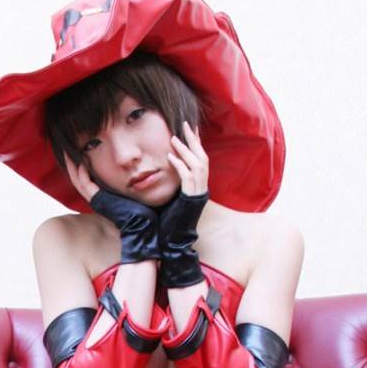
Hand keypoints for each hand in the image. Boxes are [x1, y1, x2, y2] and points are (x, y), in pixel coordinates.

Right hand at [63, 153, 159, 263]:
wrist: (141, 225)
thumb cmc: (140, 210)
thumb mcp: (129, 193)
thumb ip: (125, 184)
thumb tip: (132, 171)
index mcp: (102, 197)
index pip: (85, 180)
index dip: (79, 167)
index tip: (78, 153)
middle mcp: (96, 199)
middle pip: (78, 179)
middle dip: (71, 165)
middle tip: (66, 150)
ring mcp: (96, 200)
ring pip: (78, 182)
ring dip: (72, 167)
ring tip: (68, 154)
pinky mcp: (99, 201)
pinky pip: (86, 186)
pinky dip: (82, 174)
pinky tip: (81, 163)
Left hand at [159, 121, 209, 287]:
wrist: (174, 243)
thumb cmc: (169, 223)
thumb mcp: (171, 198)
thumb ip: (171, 184)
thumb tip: (163, 169)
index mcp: (197, 188)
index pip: (199, 160)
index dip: (195, 144)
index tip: (187, 128)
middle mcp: (201, 189)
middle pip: (203, 158)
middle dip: (194, 140)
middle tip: (185, 124)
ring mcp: (198, 195)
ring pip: (198, 165)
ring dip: (186, 150)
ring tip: (174, 138)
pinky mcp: (191, 200)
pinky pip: (188, 178)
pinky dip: (180, 166)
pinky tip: (170, 157)